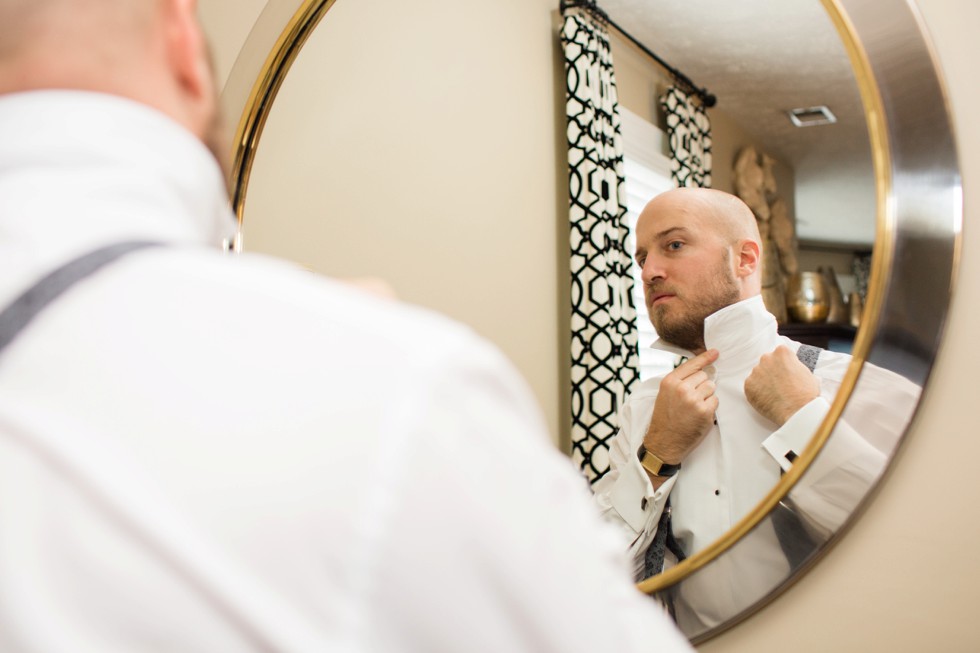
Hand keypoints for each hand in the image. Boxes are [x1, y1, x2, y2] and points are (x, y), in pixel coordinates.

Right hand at [642, 349, 719, 466]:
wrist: (664, 442)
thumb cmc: (665, 418)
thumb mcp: (665, 394)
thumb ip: (680, 380)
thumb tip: (703, 370)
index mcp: (670, 381)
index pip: (692, 364)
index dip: (705, 357)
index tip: (715, 352)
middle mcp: (681, 388)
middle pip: (704, 376)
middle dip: (702, 386)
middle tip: (691, 400)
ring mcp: (694, 400)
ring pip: (711, 387)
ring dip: (707, 396)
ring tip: (694, 408)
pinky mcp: (705, 412)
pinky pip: (715, 401)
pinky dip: (710, 408)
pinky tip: (699, 415)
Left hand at [744, 345, 820, 425]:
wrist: (797, 411)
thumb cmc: (806, 393)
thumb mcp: (808, 373)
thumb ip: (796, 367)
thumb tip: (794, 371)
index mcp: (782, 352)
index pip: (780, 354)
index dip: (784, 365)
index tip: (786, 373)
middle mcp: (766, 358)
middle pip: (767, 362)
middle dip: (772, 371)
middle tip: (779, 384)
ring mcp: (756, 372)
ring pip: (758, 374)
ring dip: (764, 382)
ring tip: (774, 394)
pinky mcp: (748, 385)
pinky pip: (752, 386)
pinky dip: (757, 392)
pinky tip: (767, 399)